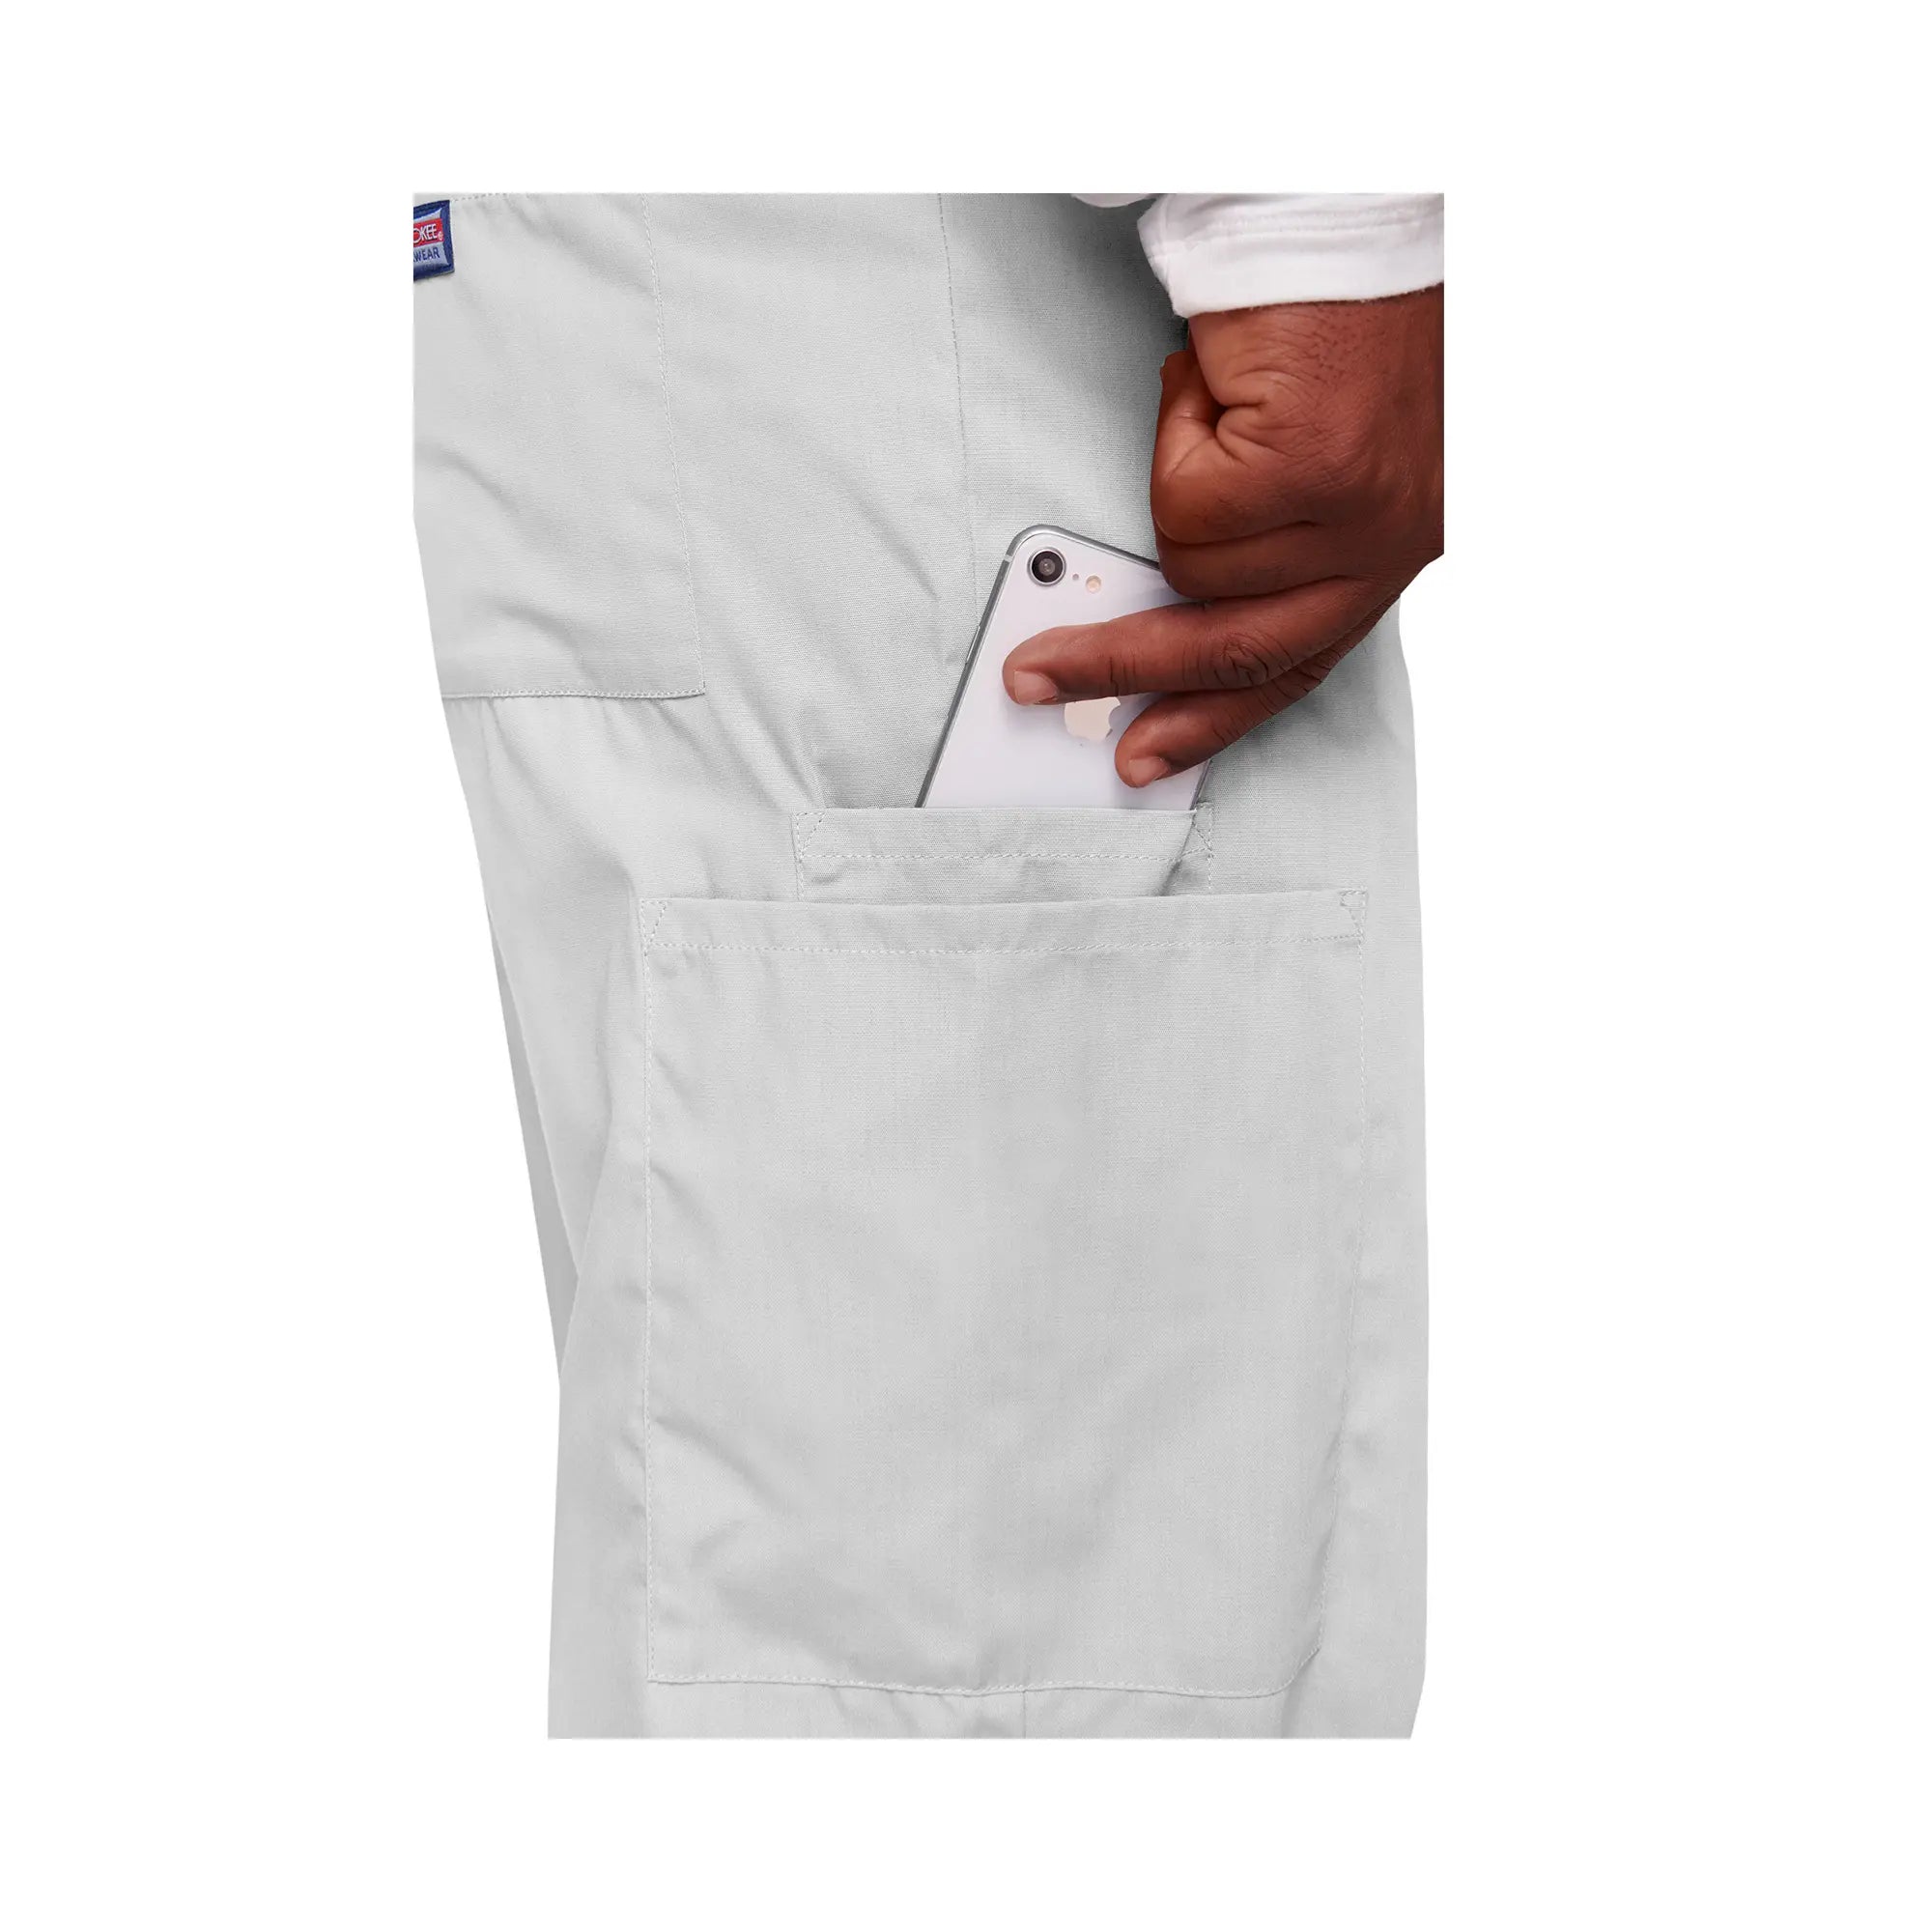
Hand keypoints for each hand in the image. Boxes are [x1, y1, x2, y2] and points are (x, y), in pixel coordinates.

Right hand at [1003, 288, 1442, 784]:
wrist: (1353, 215)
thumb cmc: (1332, 323)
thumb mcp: (1323, 462)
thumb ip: (1277, 545)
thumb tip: (1171, 616)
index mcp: (1392, 549)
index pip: (1295, 666)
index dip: (1209, 719)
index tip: (1145, 753)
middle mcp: (1390, 544)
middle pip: (1237, 651)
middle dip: (1124, 668)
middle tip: (1040, 674)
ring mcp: (1360, 512)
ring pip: (1195, 564)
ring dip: (1177, 479)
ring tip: (1213, 403)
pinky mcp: (1314, 469)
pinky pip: (1186, 498)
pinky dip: (1179, 432)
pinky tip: (1218, 380)